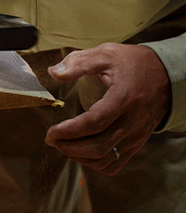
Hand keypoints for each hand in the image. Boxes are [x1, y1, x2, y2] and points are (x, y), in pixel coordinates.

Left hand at [45, 43, 170, 175]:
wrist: (166, 74)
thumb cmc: (132, 63)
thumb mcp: (106, 53)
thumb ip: (78, 63)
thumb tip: (53, 73)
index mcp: (123, 98)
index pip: (94, 123)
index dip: (69, 131)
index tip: (50, 132)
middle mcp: (132, 121)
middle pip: (98, 146)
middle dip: (69, 147)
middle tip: (51, 139)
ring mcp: (136, 134)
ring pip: (105, 159)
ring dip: (79, 157)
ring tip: (62, 145)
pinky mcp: (137, 142)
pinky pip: (116, 163)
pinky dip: (95, 163)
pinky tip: (81, 152)